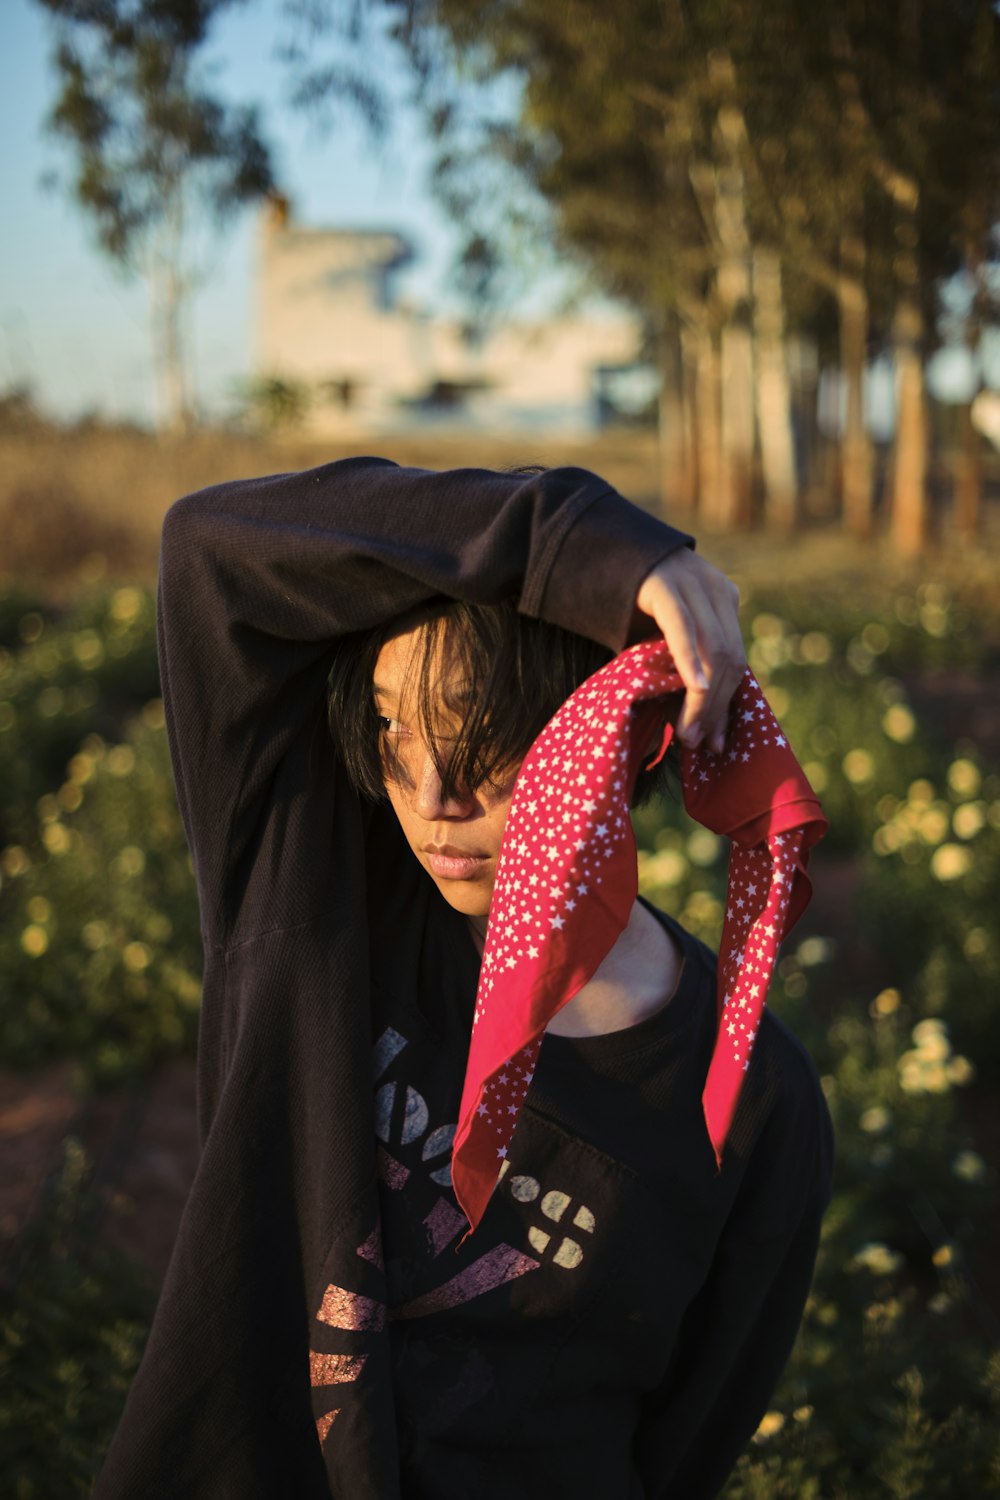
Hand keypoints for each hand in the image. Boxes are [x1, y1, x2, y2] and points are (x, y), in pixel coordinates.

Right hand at [634, 550, 744, 754]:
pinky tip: (694, 687)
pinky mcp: (664, 583)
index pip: (736, 660)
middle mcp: (716, 589)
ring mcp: (693, 582)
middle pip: (730, 658)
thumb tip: (698, 722)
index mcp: (723, 599)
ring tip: (687, 731)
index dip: (726, 705)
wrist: (597, 549)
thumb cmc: (627, 601)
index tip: (715, 742)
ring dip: (703, 697)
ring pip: (713, 648)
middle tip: (697, 743)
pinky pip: (683, 627)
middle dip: (715, 707)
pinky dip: (690, 660)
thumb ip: (683, 662)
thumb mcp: (665, 632)